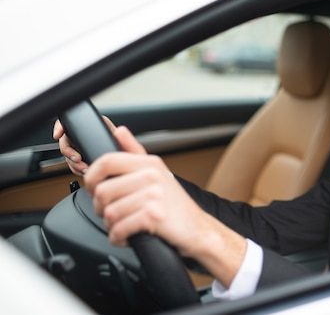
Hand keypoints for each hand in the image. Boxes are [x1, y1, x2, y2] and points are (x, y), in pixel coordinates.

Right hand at [52, 115, 116, 175]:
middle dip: (69, 153)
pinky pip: (73, 167)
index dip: (58, 128)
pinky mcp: (78, 161)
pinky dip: (78, 170)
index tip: (58, 134)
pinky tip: (85, 172)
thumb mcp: (110, 128)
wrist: (115, 152)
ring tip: (84, 169)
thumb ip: (107, 127)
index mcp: (81, 127)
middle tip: (78, 158)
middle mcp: (75, 138)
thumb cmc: (113, 136)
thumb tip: (114, 131)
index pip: (64, 124)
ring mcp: (75, 150)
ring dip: (74, 164)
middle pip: (64, 144)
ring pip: (68, 158)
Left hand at [83, 125, 246, 287]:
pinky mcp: (154, 216)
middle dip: (101, 209)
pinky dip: (118, 238)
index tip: (93, 189)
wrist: (198, 229)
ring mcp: (154, 195)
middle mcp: (152, 176)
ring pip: (109, 213)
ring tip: (123, 226)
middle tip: (113, 215)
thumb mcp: (157, 173)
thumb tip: (120, 131)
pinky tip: (127, 237)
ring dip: (111, 226)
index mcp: (149, 163)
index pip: (107, 161)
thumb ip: (135, 152)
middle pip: (103, 191)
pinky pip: (119, 229)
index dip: (91, 177)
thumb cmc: (174, 204)